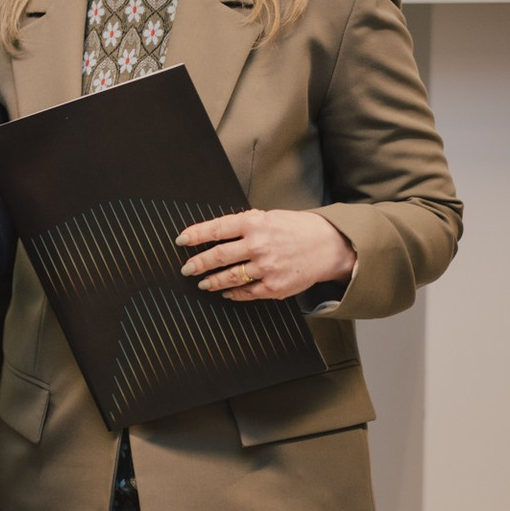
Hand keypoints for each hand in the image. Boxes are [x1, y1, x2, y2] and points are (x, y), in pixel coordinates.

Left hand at [179, 208, 356, 300]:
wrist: (328, 246)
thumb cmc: (295, 229)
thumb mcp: (268, 217)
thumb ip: (243, 224)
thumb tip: (214, 232)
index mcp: (254, 223)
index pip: (216, 229)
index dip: (195, 235)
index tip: (181, 240)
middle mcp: (258, 245)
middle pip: (218, 256)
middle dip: (197, 263)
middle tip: (186, 268)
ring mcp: (266, 268)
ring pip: (229, 277)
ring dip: (212, 281)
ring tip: (202, 282)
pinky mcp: (274, 287)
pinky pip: (247, 292)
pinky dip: (233, 293)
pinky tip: (226, 292)